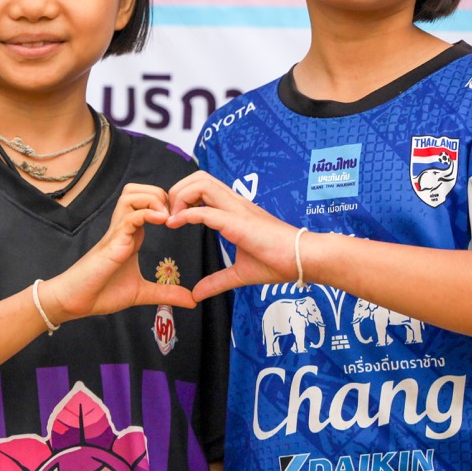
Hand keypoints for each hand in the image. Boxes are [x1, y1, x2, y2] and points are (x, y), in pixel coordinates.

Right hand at [41, 184, 193, 323]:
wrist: (76, 302)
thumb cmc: (102, 293)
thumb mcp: (142, 293)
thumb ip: (166, 293)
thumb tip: (192, 301)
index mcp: (132, 234)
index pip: (148, 202)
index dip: (167, 203)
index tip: (183, 218)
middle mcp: (124, 227)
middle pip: (138, 189)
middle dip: (160, 194)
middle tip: (175, 214)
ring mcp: (117, 232)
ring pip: (131, 194)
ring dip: (153, 199)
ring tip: (167, 216)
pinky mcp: (112, 241)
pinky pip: (129, 216)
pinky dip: (147, 214)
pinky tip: (161, 222)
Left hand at [167, 170, 301, 300]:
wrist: (302, 259)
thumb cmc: (278, 262)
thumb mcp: (240, 273)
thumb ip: (217, 281)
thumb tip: (197, 293)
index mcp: (235, 210)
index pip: (204, 187)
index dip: (184, 196)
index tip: (173, 218)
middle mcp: (235, 203)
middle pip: (199, 177)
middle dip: (178, 190)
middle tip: (169, 214)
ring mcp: (237, 210)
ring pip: (202, 184)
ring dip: (180, 197)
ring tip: (172, 218)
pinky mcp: (239, 223)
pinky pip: (207, 211)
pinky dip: (187, 214)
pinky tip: (175, 223)